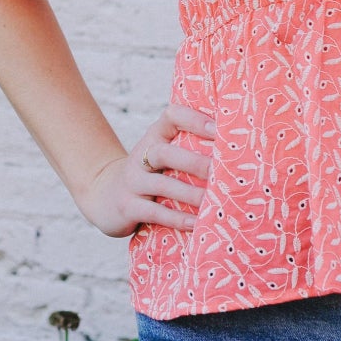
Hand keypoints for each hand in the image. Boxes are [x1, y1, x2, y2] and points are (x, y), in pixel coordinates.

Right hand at [77, 103, 215, 237]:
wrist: (103, 196)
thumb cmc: (148, 174)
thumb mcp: (161, 153)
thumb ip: (188, 146)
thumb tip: (237, 147)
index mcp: (154, 136)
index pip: (171, 116)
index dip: (194, 119)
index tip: (219, 130)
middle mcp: (141, 155)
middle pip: (165, 153)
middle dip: (195, 162)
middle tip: (221, 171)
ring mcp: (132, 182)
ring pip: (162, 185)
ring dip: (191, 194)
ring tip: (216, 200)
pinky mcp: (127, 207)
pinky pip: (155, 212)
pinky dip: (178, 219)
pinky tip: (197, 224)